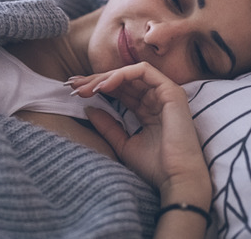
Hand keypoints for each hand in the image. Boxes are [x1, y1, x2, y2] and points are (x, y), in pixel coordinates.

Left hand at [67, 63, 210, 205]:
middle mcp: (156, 98)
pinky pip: (143, 71)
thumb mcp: (123, 144)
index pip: (120, 91)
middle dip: (96, 80)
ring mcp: (165, 92)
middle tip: (74, 86)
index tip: (75, 93)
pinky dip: (122, 75)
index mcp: (147, 110)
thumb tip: (89, 108)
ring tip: (86, 88)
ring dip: (105, 77)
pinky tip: (104, 86)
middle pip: (123, 80)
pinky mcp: (171, 91)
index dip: (97, 88)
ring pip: (130, 73)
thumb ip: (108, 126)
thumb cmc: (154, 166)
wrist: (176, 178)